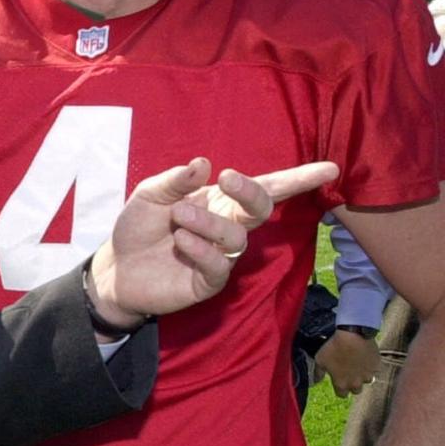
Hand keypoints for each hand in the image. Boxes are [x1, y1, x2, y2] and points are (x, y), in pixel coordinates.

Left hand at [89, 158, 339, 325]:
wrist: (116, 268)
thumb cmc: (138, 227)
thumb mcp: (150, 195)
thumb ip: (176, 180)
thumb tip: (205, 163)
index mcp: (217, 201)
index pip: (263, 188)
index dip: (297, 180)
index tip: (329, 169)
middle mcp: (225, 226)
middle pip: (260, 209)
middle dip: (251, 192)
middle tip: (227, 178)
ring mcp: (220, 255)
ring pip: (236, 236)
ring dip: (209, 222)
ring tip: (178, 216)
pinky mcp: (209, 281)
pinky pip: (219, 265)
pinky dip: (201, 249)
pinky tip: (181, 240)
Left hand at [314, 330, 379, 396]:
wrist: (352, 335)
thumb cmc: (333, 348)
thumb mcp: (319, 360)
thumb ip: (318, 373)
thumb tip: (316, 380)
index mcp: (342, 384)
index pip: (341, 395)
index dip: (339, 389)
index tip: (338, 381)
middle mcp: (356, 383)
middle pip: (356, 390)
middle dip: (352, 384)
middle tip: (348, 373)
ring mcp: (368, 375)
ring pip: (367, 380)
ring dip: (362, 375)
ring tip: (357, 364)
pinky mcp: (376, 366)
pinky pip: (374, 369)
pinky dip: (370, 365)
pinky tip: (364, 356)